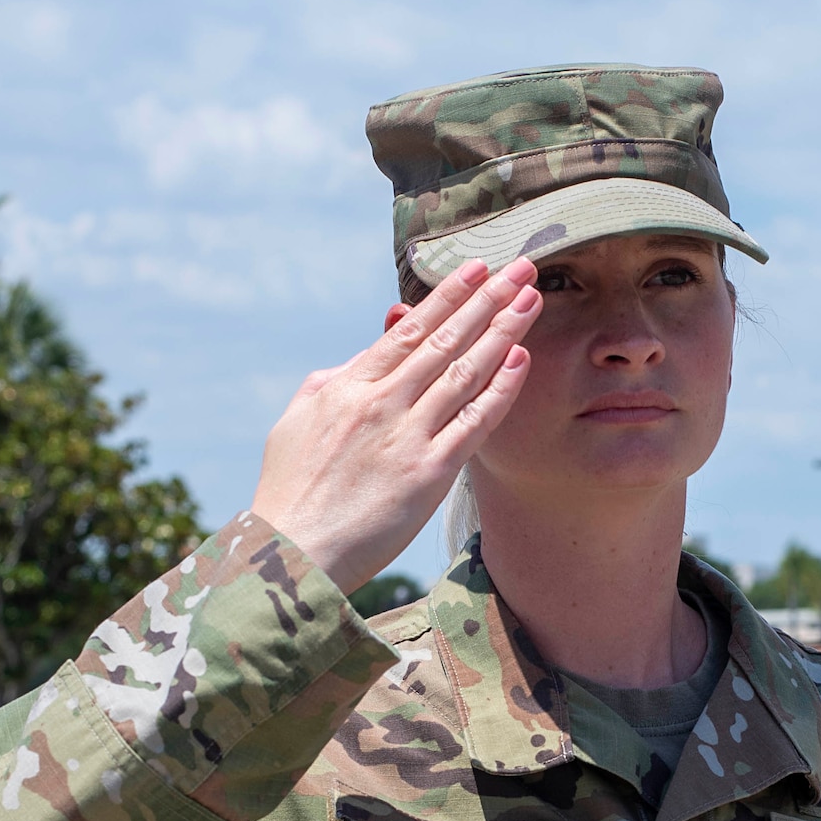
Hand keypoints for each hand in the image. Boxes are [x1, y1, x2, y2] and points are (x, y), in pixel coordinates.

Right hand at [250, 258, 538, 595]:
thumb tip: (357, 360)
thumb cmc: (290, 493)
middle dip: (488, 300)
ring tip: (530, 300)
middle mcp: (381, 403)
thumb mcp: (296, 424)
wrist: (291, 552)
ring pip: (463, 372)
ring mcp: (406, 437)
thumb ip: (330, 385)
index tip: (477, 269)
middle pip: (444, 340)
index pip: (409, 330)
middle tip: (522, 268)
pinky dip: (498, 390)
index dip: (448, 296)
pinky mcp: (426, 474)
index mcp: (349, 387)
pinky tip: (520, 361)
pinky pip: (472, 424)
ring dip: (501, 332)